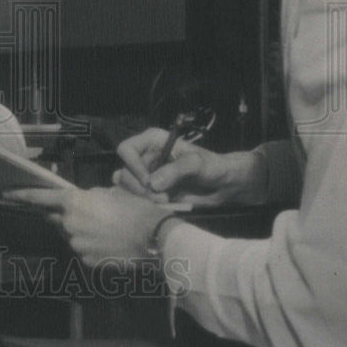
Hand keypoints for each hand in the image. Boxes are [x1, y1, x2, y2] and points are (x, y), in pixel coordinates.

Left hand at [4, 186, 169, 265]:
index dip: (21, 194)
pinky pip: (83, 249)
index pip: (40, 197)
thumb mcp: (111, 192)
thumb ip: (89, 197)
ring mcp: (77, 245)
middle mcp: (69, 224)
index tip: (6, 193)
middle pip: (57, 217)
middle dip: (65, 214)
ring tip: (106, 228)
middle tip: (87, 213)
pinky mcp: (87, 261)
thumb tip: (84, 202)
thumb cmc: (134, 208)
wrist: (153, 237)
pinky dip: (91, 245)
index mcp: (73, 202)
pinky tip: (109, 242)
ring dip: (81, 230)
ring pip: (71, 234)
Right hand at [114, 127, 265, 206]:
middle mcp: (145, 157)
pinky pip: (136, 199)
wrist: (223, 186)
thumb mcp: (197, 164)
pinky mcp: (151, 192)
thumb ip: (176, 170)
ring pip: (127, 188)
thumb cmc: (212, 166)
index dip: (133, 166)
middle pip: (124, 172)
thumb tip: (152, 184)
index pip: (126, 150)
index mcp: (152, 141)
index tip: (149, 181)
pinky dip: (144, 204)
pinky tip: (160, 206)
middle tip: (162, 197)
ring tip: (165, 201)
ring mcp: (146, 175)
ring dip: (143, 198)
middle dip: (140, 188)